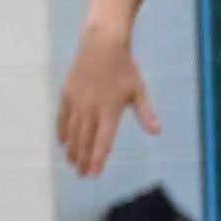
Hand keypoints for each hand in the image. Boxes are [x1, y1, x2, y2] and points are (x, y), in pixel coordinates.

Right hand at [58, 22, 159, 175]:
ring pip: (73, 132)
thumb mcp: (139, 91)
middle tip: (82, 174)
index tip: (94, 173)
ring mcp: (77, 103)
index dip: (98, 158)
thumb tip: (158, 131)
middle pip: (85, 140)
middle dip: (84, 159)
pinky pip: (63, 118)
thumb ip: (146, 113)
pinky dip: (62, 132)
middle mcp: (91, 110)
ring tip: (72, 163)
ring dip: (72, 149)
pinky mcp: (67, 95)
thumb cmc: (124, 68)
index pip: (103, 140)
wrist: (101, 45)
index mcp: (110, 110)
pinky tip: (62, 142)